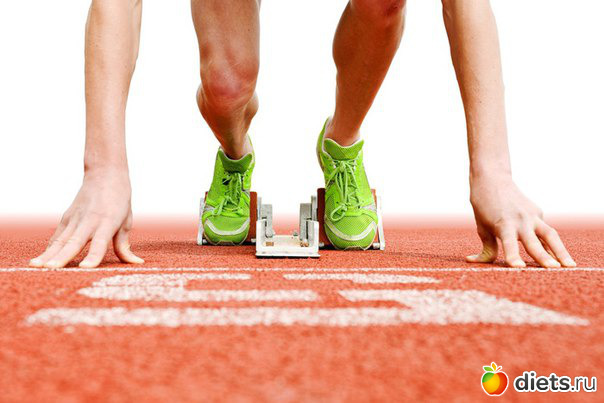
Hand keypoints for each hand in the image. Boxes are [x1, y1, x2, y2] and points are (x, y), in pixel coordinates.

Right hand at [29, 170, 143, 267]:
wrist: (104, 173)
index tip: (85, 268)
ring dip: (49, 254)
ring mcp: (75, 218)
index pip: (100, 242)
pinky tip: (40, 261)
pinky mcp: (67, 217)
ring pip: (61, 239)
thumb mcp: (126, 221)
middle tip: (51, 269)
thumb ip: (124, 245)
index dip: (93, 255)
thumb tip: (136, 262)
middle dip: (63, 256)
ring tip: (36, 266)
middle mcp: (90, 220)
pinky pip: (57, 236)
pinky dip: (49, 248)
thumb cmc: (120, 200)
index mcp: (108, 221)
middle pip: (75, 241)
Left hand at [467, 175, 574, 267]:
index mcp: (503, 224)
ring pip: (550, 235)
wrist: (493, 179)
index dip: (513, 255)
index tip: (518, 267)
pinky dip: (552, 245)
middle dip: (544, 256)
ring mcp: (532, 216)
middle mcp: (520, 220)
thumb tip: (476, 262)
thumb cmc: (483, 205)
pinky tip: (558, 257)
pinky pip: (546, 231)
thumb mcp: (482, 227)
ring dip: (561, 251)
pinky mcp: (538, 212)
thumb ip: (487, 248)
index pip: (509, 243)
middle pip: (534, 241)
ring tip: (571, 266)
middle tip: (554, 269)